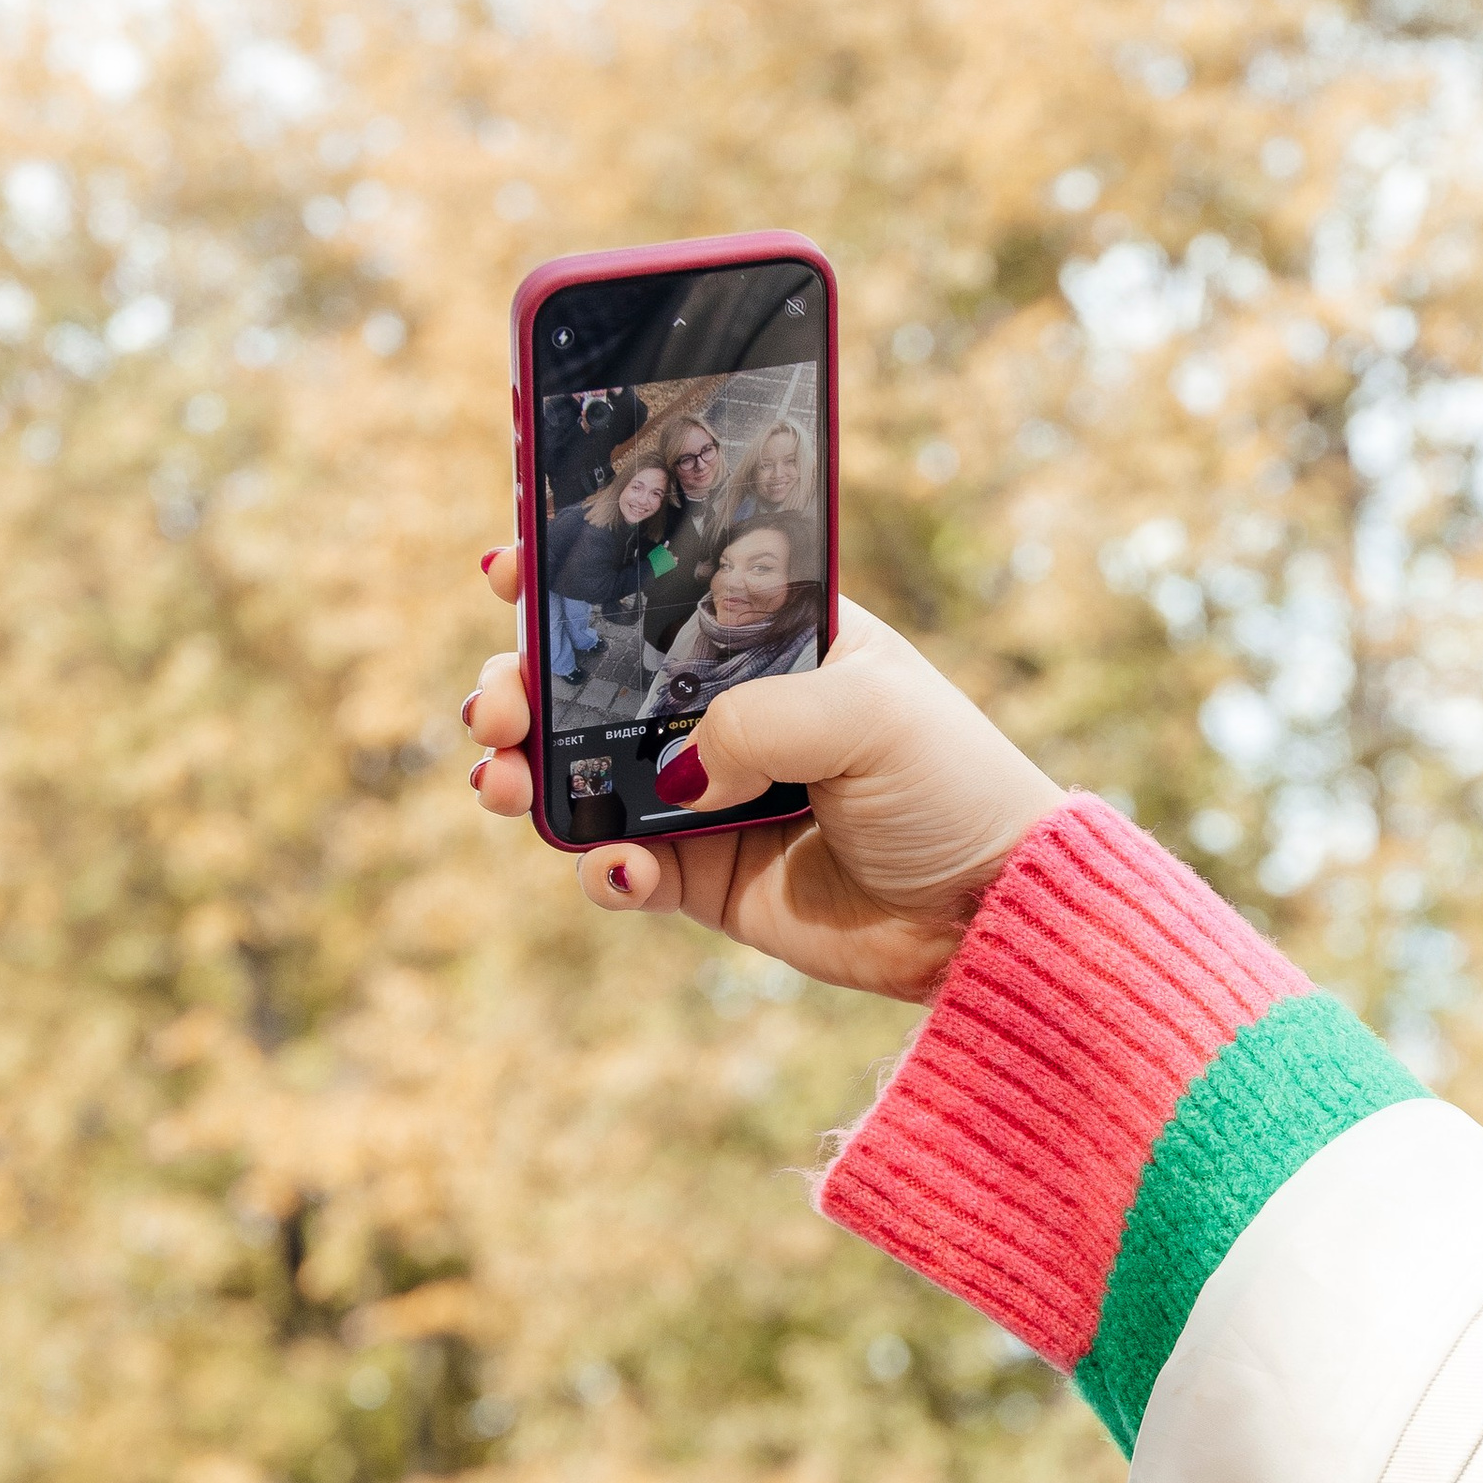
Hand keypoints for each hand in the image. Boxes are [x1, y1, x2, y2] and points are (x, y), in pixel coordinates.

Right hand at [462, 551, 1057, 1000]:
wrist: (988, 913)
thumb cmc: (950, 783)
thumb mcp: (865, 714)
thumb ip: (754, 721)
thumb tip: (670, 776)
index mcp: (765, 635)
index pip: (655, 585)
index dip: (573, 570)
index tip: (510, 568)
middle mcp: (724, 707)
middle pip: (588, 681)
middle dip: (521, 685)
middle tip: (494, 709)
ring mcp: (707, 794)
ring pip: (582, 774)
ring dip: (531, 775)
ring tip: (507, 786)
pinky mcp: (704, 878)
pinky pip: (623, 869)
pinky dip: (602, 871)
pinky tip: (618, 871)